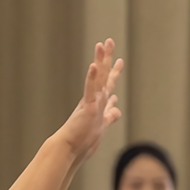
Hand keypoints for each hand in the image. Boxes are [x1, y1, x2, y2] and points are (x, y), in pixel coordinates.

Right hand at [56, 39, 123, 159]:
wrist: (70, 149)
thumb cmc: (84, 140)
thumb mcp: (102, 125)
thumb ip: (109, 115)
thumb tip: (116, 108)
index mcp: (97, 103)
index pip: (108, 83)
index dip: (114, 71)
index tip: (119, 60)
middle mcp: (94, 99)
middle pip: (103, 75)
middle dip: (107, 58)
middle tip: (109, 40)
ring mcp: (90, 102)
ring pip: (97, 78)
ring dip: (100, 60)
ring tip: (101, 45)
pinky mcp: (87, 108)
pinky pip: (90, 90)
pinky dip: (92, 78)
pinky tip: (94, 66)